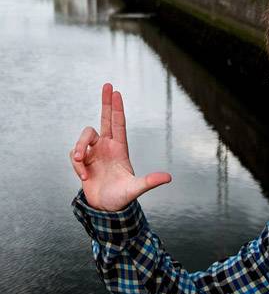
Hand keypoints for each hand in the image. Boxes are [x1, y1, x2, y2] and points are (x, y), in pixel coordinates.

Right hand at [70, 83, 171, 210]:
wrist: (105, 209)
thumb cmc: (122, 197)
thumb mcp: (135, 189)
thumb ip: (149, 182)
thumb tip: (168, 178)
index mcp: (120, 148)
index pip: (118, 123)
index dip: (117, 108)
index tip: (116, 92)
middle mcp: (107, 146)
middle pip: (105, 118)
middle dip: (106, 101)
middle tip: (107, 84)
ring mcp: (94, 152)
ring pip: (83, 138)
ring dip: (80, 149)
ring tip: (83, 166)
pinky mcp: (83, 161)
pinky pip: (74, 154)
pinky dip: (76, 165)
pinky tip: (84, 177)